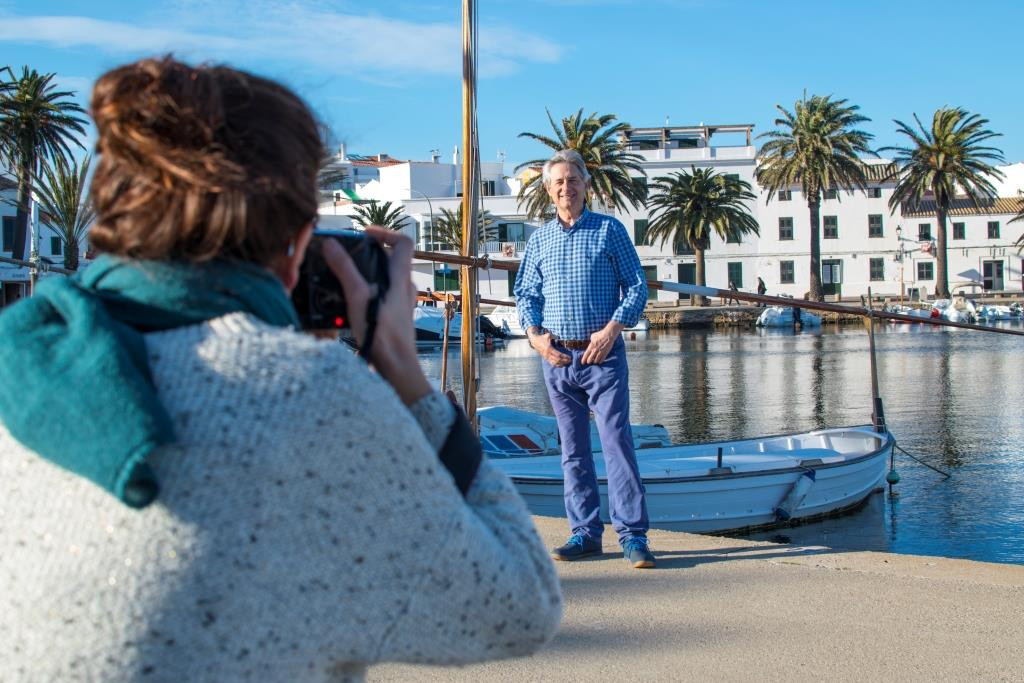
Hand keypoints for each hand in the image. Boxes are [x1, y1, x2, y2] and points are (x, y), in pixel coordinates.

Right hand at [323, 226, 431, 404]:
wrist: (396, 368)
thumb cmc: (382, 334)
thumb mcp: (358, 296)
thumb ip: (345, 269)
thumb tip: (332, 245)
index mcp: (400, 278)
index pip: (403, 242)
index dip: (385, 233)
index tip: (365, 234)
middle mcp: (405, 289)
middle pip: (391, 260)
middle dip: (369, 255)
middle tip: (348, 258)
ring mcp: (402, 305)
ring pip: (386, 281)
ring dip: (367, 277)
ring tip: (345, 282)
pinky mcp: (396, 320)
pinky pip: (383, 300)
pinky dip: (368, 297)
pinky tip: (350, 306)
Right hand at [528, 330, 570, 366]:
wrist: (535, 341)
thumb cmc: (542, 338)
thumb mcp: (548, 335)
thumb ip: (555, 336)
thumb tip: (561, 337)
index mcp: (549, 349)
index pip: (558, 355)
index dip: (564, 357)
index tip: (569, 357)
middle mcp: (547, 354)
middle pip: (557, 360)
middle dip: (564, 361)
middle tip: (570, 360)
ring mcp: (546, 357)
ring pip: (555, 363)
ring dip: (561, 363)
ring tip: (567, 363)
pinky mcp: (545, 358)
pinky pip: (552, 363)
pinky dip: (557, 365)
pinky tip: (562, 365)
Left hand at [581, 322, 623, 364]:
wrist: (608, 335)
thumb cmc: (600, 334)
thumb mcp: (593, 336)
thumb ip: (591, 341)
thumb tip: (591, 342)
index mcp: (591, 346)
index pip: (586, 355)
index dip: (583, 360)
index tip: (582, 363)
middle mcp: (595, 350)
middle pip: (590, 359)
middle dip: (588, 362)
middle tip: (588, 362)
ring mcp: (600, 352)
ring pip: (596, 361)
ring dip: (594, 362)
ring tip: (594, 362)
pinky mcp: (605, 353)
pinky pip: (602, 359)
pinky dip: (600, 361)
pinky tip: (599, 362)